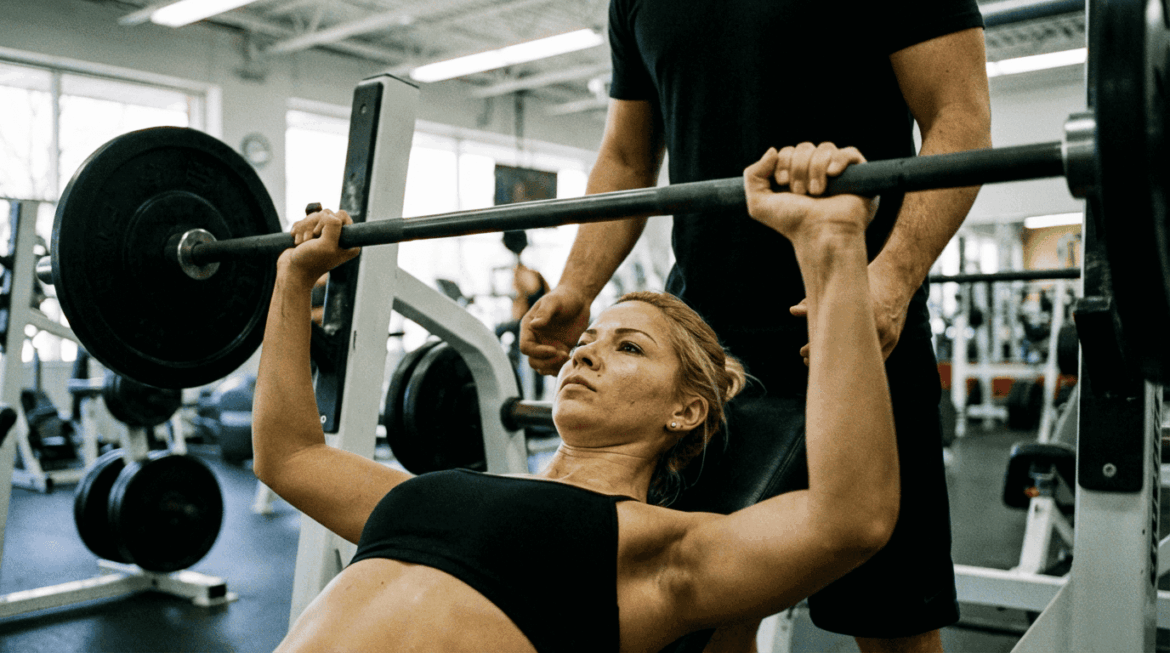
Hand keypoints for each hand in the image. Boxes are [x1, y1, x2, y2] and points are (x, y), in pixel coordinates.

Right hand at [280, 208, 360, 282]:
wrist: (291, 272)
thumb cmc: (310, 261)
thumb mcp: (327, 245)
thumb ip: (333, 226)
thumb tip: (329, 215)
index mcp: (349, 241)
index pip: (342, 215)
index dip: (329, 221)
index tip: (323, 236)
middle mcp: (339, 236)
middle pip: (326, 213)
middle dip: (313, 225)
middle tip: (311, 241)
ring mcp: (324, 234)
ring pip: (314, 216)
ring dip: (304, 228)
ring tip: (302, 243)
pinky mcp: (310, 233)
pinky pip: (304, 220)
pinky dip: (298, 229)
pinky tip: (297, 242)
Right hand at [519, 287, 591, 375]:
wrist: (579, 300)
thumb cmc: (564, 297)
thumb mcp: (554, 302)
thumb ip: (544, 313)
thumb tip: (534, 325)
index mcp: (529, 328)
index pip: (526, 347)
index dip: (538, 352)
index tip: (554, 349)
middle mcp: (535, 339)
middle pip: (533, 361)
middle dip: (547, 362)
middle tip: (564, 355)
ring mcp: (547, 347)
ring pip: (543, 367)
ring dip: (554, 367)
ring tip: (568, 358)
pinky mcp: (559, 351)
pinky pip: (555, 366)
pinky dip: (561, 368)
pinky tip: (572, 360)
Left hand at [743, 143, 875, 241]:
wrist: (820, 234)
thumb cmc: (792, 223)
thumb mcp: (758, 203)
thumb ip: (752, 175)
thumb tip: (772, 150)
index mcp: (795, 176)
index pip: (787, 151)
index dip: (783, 163)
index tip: (783, 185)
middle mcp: (815, 172)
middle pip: (804, 147)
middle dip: (799, 169)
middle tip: (801, 193)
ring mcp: (837, 172)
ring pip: (824, 148)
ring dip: (815, 170)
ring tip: (817, 192)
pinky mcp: (858, 174)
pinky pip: (848, 152)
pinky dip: (838, 160)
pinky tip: (832, 175)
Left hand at [791, 267, 909, 363]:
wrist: (897, 277)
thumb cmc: (864, 280)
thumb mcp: (841, 287)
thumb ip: (817, 300)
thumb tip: (793, 311)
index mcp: (861, 312)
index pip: (833, 339)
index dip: (816, 349)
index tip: (802, 352)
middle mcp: (876, 326)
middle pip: (847, 354)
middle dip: (826, 359)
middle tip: (806, 361)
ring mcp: (889, 335)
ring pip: (862, 359)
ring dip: (843, 364)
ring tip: (823, 363)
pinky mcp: (894, 339)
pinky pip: (876, 358)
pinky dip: (859, 361)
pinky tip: (845, 362)